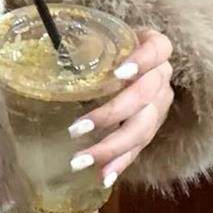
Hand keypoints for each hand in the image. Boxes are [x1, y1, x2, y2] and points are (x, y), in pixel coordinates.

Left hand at [66, 29, 173, 186]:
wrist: (128, 61)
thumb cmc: (109, 45)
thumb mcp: (100, 36)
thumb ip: (84, 40)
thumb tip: (49, 41)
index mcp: (156, 47)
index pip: (158, 50)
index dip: (142, 61)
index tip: (118, 73)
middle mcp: (162, 77)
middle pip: (145, 97)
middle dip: (111, 115)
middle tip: (77, 128)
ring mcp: (160, 105)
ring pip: (143, 128)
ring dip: (111, 147)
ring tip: (82, 161)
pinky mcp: (152, 127)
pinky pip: (139, 148)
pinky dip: (120, 163)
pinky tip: (104, 176)